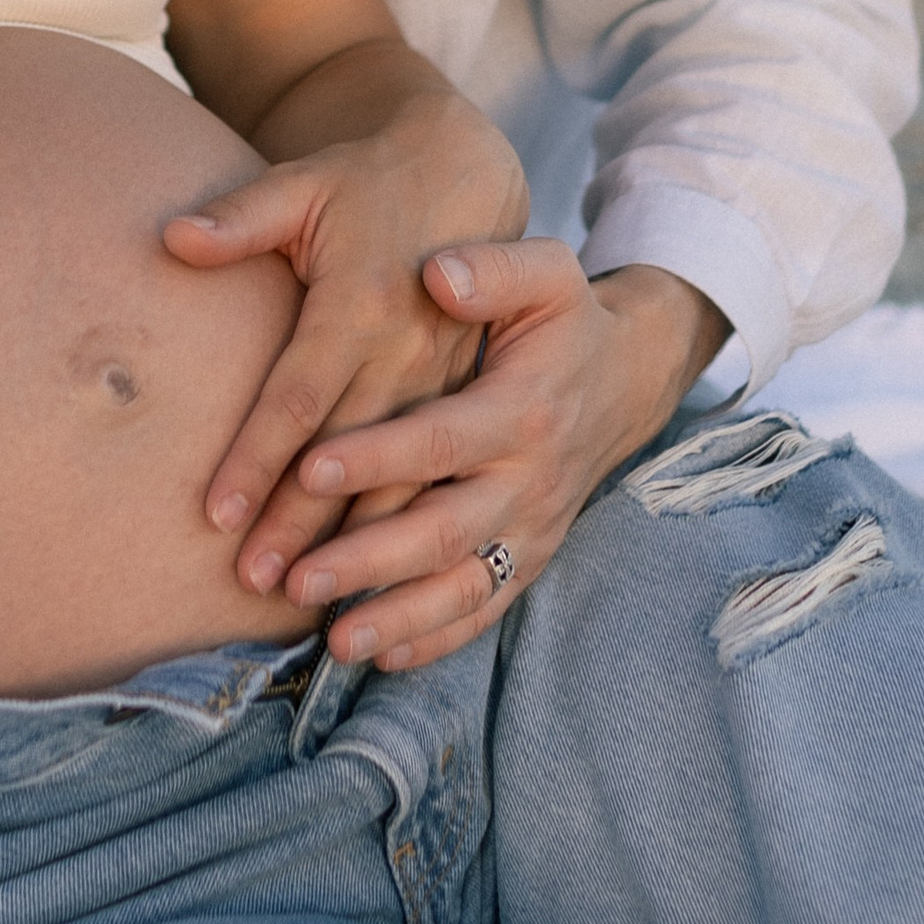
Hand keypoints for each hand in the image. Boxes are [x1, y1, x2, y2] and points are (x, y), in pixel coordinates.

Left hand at [164, 88, 527, 556]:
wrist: (473, 182)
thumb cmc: (371, 185)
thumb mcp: (309, 183)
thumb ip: (243, 213)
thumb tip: (173, 235)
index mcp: (368, 304)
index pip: (301, 395)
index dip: (257, 455)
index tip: (215, 513)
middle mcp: (418, 356)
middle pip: (351, 456)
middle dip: (302, 524)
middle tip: (249, 580)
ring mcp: (460, 389)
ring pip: (411, 488)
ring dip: (362, 552)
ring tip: (307, 606)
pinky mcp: (484, 409)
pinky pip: (457, 492)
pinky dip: (424, 551)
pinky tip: (388, 602)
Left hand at [233, 249, 728, 671]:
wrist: (628, 374)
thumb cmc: (564, 318)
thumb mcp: (546, 273)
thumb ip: (493, 268)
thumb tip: (438, 273)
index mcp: (523, 407)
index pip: (439, 440)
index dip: (374, 456)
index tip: (307, 469)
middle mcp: (530, 478)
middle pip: (443, 531)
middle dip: (367, 560)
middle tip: (294, 579)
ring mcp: (533, 526)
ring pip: (464, 586)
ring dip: (397, 615)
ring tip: (334, 639)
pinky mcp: (531, 555)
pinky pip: (485, 608)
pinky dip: (435, 638)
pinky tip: (379, 655)